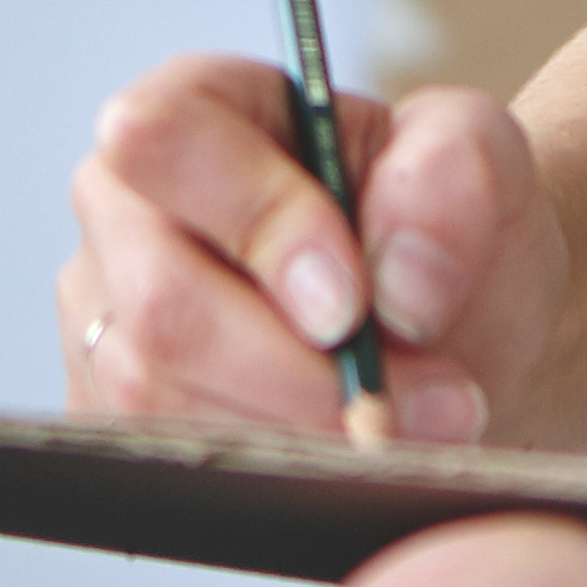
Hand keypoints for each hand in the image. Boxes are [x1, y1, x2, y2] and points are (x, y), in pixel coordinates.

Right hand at [59, 51, 561, 449]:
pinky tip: (353, 459)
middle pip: (161, 305)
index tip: (357, 304)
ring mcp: (104, 323)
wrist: (449, 335)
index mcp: (194, 108)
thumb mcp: (481, 158)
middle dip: (306, 376)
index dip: (260, 223)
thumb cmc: (439, 229)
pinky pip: (171, 467)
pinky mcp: (114, 420)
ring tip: (421, 427)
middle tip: (435, 400)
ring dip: (307, 435)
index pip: (164, 139)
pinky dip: (276, 478)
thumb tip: (399, 279)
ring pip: (164, 402)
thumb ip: (455, 170)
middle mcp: (124, 213)